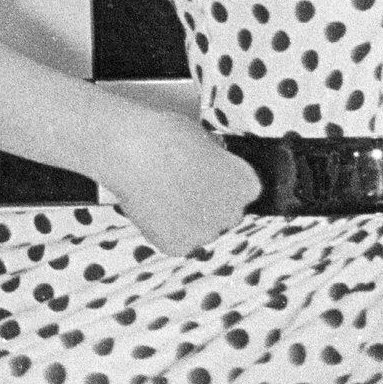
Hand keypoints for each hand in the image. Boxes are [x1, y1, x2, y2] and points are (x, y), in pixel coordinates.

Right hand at [98, 105, 262, 252]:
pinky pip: (175, 242)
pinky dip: (164, 231)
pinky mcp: (179, 247)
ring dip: (187, 221)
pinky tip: (151, 210)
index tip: (203, 176)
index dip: (222, 184)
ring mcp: (206, 234)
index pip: (243, 192)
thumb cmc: (167, 137)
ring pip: (199, 231)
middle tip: (181, 190)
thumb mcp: (204, 140)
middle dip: (208, 206)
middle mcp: (233, 214)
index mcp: (247, 185)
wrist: (135, 152)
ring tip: (161, 197)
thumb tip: (211, 167)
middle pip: (224, 215)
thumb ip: (215, 160)